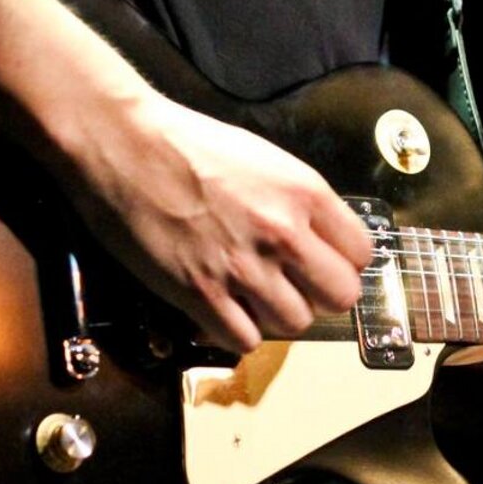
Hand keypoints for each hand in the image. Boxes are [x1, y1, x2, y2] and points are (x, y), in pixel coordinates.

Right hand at [63, 98, 372, 352]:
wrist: (122, 143)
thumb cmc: (187, 143)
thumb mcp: (264, 160)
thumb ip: (298, 203)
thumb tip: (318, 241)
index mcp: (305, 193)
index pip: (360, 254)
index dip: (341, 261)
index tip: (318, 262)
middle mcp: (283, 232)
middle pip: (340, 296)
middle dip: (319, 295)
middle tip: (290, 284)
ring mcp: (243, 266)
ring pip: (295, 324)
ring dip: (275, 314)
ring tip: (250, 294)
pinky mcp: (201, 293)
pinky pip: (244, 340)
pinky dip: (236, 331)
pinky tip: (221, 308)